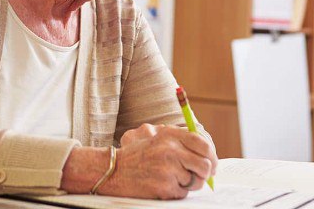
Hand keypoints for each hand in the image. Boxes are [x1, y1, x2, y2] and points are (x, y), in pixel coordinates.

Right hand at [103, 126, 217, 199]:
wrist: (115, 169)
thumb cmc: (137, 154)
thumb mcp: (155, 136)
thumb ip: (179, 139)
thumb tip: (206, 152)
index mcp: (169, 134)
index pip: (202, 143)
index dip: (211, 155)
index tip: (212, 163)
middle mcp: (170, 149)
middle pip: (205, 165)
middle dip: (205, 173)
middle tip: (200, 176)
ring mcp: (168, 169)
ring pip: (196, 181)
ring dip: (189, 183)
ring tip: (173, 178)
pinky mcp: (165, 187)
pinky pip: (183, 193)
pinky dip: (177, 192)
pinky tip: (163, 184)